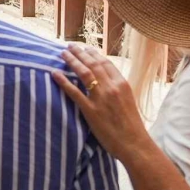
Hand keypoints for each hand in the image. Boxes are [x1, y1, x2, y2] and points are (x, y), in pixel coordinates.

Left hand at [51, 45, 152, 164]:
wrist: (135, 143)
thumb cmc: (132, 126)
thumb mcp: (129, 101)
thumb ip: (118, 89)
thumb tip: (108, 82)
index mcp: (122, 83)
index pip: (105, 63)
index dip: (94, 54)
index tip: (85, 48)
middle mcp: (111, 87)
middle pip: (93, 64)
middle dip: (80, 53)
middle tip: (70, 46)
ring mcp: (100, 98)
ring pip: (83, 73)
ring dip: (72, 61)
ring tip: (62, 53)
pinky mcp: (91, 110)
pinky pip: (74, 92)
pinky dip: (63, 81)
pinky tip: (54, 74)